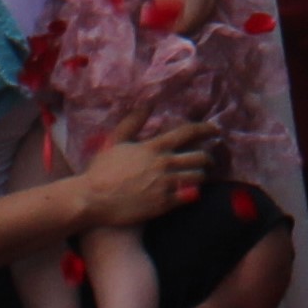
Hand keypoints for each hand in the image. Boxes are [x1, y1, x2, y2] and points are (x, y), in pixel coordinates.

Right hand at [73, 102, 214, 228]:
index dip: (205, 129)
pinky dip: (194, 192)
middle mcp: (164, 164)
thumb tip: (148, 103)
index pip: (188, 133)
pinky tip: (192, 191)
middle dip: (208, 157)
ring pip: (197, 177)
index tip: (215, 130)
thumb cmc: (101, 170)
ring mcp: (165, 185)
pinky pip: (189, 196)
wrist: (92, 199)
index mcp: (154, 147)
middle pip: (199, 156)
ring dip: (202, 175)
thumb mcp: (115, 141)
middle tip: (209, 159)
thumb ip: (133, 122)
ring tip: (201, 175)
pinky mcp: (164, 204)